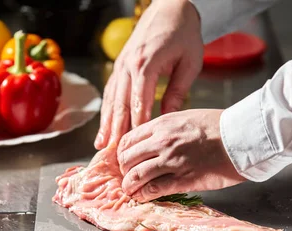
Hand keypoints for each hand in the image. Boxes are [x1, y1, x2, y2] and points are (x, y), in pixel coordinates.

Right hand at [95, 0, 202, 149]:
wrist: (170, 7)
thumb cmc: (184, 34)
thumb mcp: (189, 63)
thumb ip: (178, 91)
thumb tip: (168, 118)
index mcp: (146, 65)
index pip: (139, 104)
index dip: (136, 128)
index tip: (136, 148)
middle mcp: (128, 66)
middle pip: (120, 105)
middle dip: (116, 132)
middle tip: (113, 155)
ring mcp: (121, 65)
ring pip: (111, 100)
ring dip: (106, 124)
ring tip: (102, 146)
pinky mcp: (119, 66)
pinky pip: (111, 92)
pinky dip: (107, 110)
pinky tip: (105, 126)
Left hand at [117, 109, 245, 201]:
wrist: (241, 136)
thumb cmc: (220, 126)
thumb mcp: (187, 117)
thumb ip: (167, 128)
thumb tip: (154, 141)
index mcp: (162, 124)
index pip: (128, 140)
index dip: (122, 154)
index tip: (125, 161)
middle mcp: (162, 141)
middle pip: (127, 159)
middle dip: (124, 170)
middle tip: (128, 177)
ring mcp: (171, 160)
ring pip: (136, 175)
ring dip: (130, 186)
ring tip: (131, 191)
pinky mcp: (182, 179)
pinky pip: (153, 189)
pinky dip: (143, 195)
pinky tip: (142, 197)